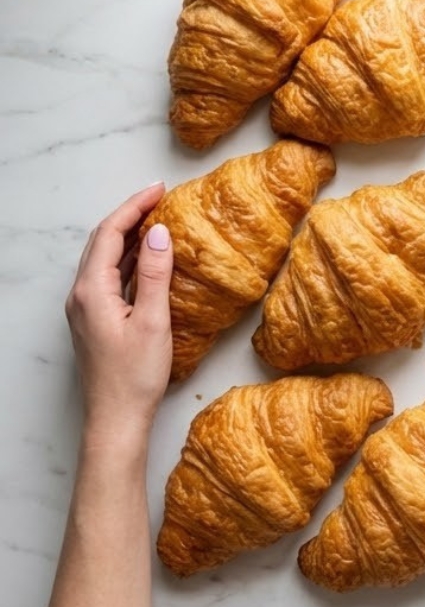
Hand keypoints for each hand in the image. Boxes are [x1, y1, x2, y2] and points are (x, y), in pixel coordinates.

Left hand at [65, 183, 173, 447]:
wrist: (116, 418)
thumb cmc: (135, 375)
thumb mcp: (154, 321)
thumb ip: (157, 274)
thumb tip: (161, 233)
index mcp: (91, 291)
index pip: (111, 234)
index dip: (134, 206)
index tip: (160, 189)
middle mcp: (81, 295)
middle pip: (102, 241)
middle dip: (130, 214)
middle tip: (160, 197)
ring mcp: (85, 307)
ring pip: (105, 257)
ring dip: (130, 234)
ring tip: (159, 219)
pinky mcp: (95, 318)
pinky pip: (109, 275)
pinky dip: (129, 257)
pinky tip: (149, 256)